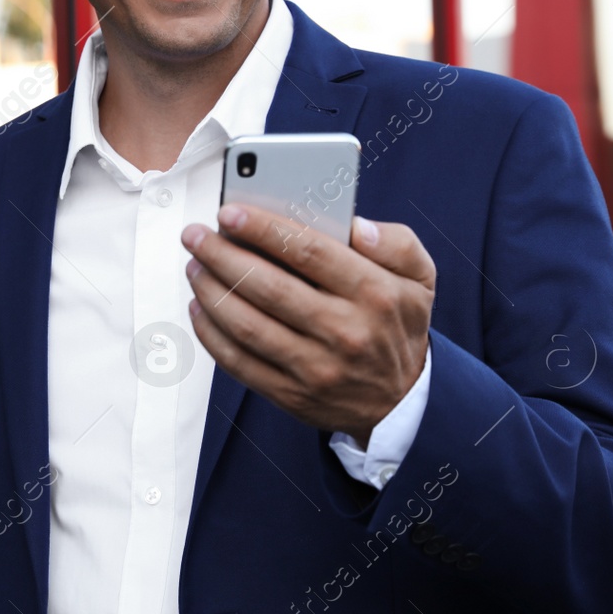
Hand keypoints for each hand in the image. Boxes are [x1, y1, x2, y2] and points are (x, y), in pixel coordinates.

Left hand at [181, 203, 434, 444]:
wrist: (401, 401)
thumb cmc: (397, 322)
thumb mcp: (418, 277)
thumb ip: (394, 243)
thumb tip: (355, 224)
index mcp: (375, 293)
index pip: (310, 252)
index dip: (263, 229)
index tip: (228, 212)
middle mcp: (346, 332)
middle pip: (269, 287)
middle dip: (222, 256)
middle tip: (195, 235)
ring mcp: (318, 368)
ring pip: (248, 326)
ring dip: (211, 292)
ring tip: (194, 266)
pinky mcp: (293, 395)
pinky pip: (239, 362)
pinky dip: (210, 333)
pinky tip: (199, 306)